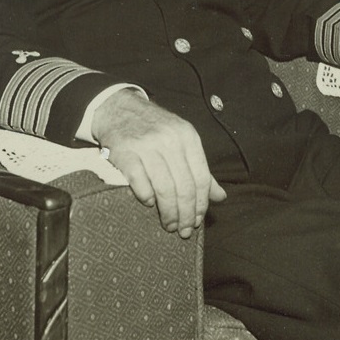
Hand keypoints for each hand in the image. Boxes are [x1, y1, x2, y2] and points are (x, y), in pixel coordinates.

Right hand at [93, 89, 226, 237]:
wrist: (119, 109)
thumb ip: (201, 170)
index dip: (202, 203)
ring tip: (170, 225)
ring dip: (168, 212)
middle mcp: (170, 140)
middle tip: (184, 231)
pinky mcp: (125, 152)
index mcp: (188, 136)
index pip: (201, 177)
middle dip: (186, 214)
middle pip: (184, 186)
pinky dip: (147, 197)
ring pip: (164, 188)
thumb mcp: (182, 141)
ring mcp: (147, 146)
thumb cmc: (155, 129)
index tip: (198, 221)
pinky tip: (149, 205)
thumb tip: (220, 197)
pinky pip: (139, 182)